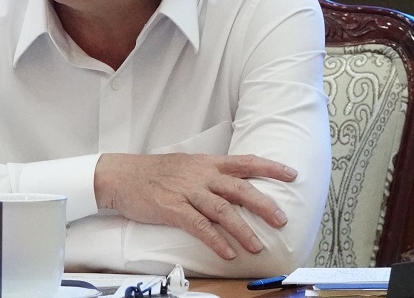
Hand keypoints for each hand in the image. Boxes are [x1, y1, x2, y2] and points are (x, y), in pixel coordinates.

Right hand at [94, 152, 295, 259]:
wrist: (122, 175)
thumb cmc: (153, 172)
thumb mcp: (186, 165)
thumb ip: (209, 174)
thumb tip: (233, 185)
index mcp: (206, 163)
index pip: (244, 162)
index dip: (269, 167)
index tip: (292, 174)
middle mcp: (200, 175)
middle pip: (239, 188)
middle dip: (263, 204)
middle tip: (283, 220)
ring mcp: (186, 191)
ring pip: (222, 210)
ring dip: (242, 229)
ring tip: (258, 246)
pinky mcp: (172, 208)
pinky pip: (198, 226)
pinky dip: (215, 240)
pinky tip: (228, 252)